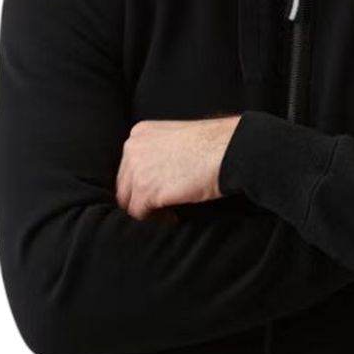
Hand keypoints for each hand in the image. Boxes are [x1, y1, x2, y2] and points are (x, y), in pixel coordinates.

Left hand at [115, 115, 241, 219]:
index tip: (159, 192)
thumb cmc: (215, 144)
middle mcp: (132, 148)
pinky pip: (139, 214)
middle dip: (141, 198)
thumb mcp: (178, 138)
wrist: (229, 150)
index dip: (142, 184)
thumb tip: (156, 176)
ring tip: (170, 212)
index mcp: (139, 134)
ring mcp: (136, 169)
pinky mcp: (145, 190)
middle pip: (124, 185)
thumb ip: (159, 152)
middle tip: (163, 207)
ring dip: (148, 210)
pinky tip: (174, 215)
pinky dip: (156, 220)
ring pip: (128, 202)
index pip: (128, 167)